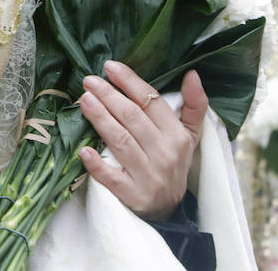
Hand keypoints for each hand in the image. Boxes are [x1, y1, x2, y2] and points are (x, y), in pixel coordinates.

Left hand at [78, 62, 208, 219]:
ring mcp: (148, 176)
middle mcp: (164, 154)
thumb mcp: (190, 135)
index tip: (110, 66)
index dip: (130, 82)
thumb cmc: (174, 163)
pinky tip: (83, 150)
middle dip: (109, 96)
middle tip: (89, 81)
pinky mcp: (133, 196)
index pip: (152, 102)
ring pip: (121, 142)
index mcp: (177, 135)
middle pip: (133, 118)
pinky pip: (113, 179)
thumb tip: (192, 74)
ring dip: (101, 119)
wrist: (169, 211)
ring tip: (84, 100)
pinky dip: (98, 165)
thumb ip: (194, 105)